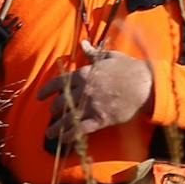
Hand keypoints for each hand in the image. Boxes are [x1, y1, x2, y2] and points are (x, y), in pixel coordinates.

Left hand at [35, 43, 153, 148]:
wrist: (145, 85)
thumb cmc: (128, 68)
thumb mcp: (109, 56)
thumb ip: (93, 53)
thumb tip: (83, 44)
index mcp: (84, 74)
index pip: (58, 82)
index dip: (46, 90)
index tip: (39, 97)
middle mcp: (84, 90)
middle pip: (61, 102)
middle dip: (54, 109)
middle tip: (52, 113)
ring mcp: (91, 106)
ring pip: (67, 118)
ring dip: (56, 127)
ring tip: (49, 133)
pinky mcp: (101, 119)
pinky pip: (81, 129)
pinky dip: (70, 135)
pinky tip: (64, 139)